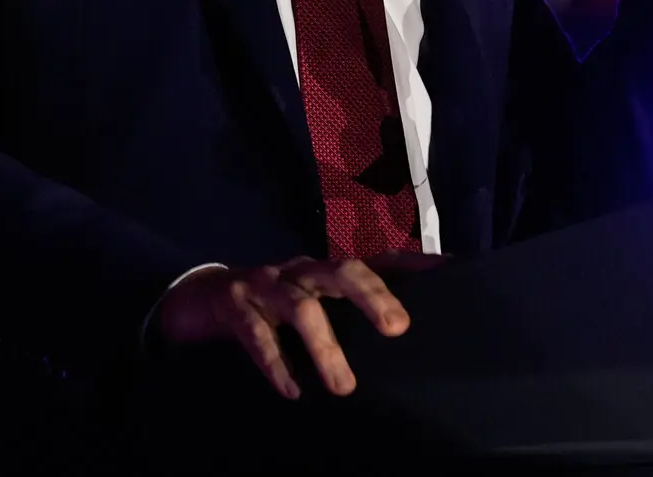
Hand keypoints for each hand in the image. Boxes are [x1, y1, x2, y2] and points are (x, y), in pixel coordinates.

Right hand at [155, 253, 444, 398]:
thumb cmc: (274, 305)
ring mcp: (266, 286)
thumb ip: (350, 310)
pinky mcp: (234, 308)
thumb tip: (404, 331)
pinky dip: (275, 364)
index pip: (376, 261)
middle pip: (341, 271)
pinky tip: (292, 391)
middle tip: (397, 328)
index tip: (450, 270)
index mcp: (324, 269)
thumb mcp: (314, 300)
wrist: (203, 298)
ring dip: (325, 347)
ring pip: (302, 309)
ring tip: (344, 387)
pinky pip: (257, 336)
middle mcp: (300, 270)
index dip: (413, 264)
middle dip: (371, 295)